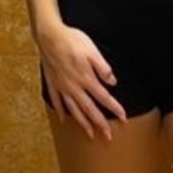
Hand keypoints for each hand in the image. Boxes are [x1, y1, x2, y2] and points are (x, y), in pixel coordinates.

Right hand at [37, 18, 126, 138]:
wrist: (49, 36)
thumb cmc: (72, 40)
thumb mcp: (92, 50)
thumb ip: (103, 68)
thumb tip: (113, 82)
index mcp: (86, 78)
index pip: (104, 97)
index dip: (115, 108)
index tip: (123, 118)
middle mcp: (74, 86)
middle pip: (89, 109)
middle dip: (100, 124)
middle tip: (108, 136)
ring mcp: (62, 86)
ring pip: (74, 109)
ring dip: (83, 123)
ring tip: (89, 134)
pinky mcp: (52, 83)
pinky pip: (56, 101)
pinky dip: (60, 111)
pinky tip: (62, 120)